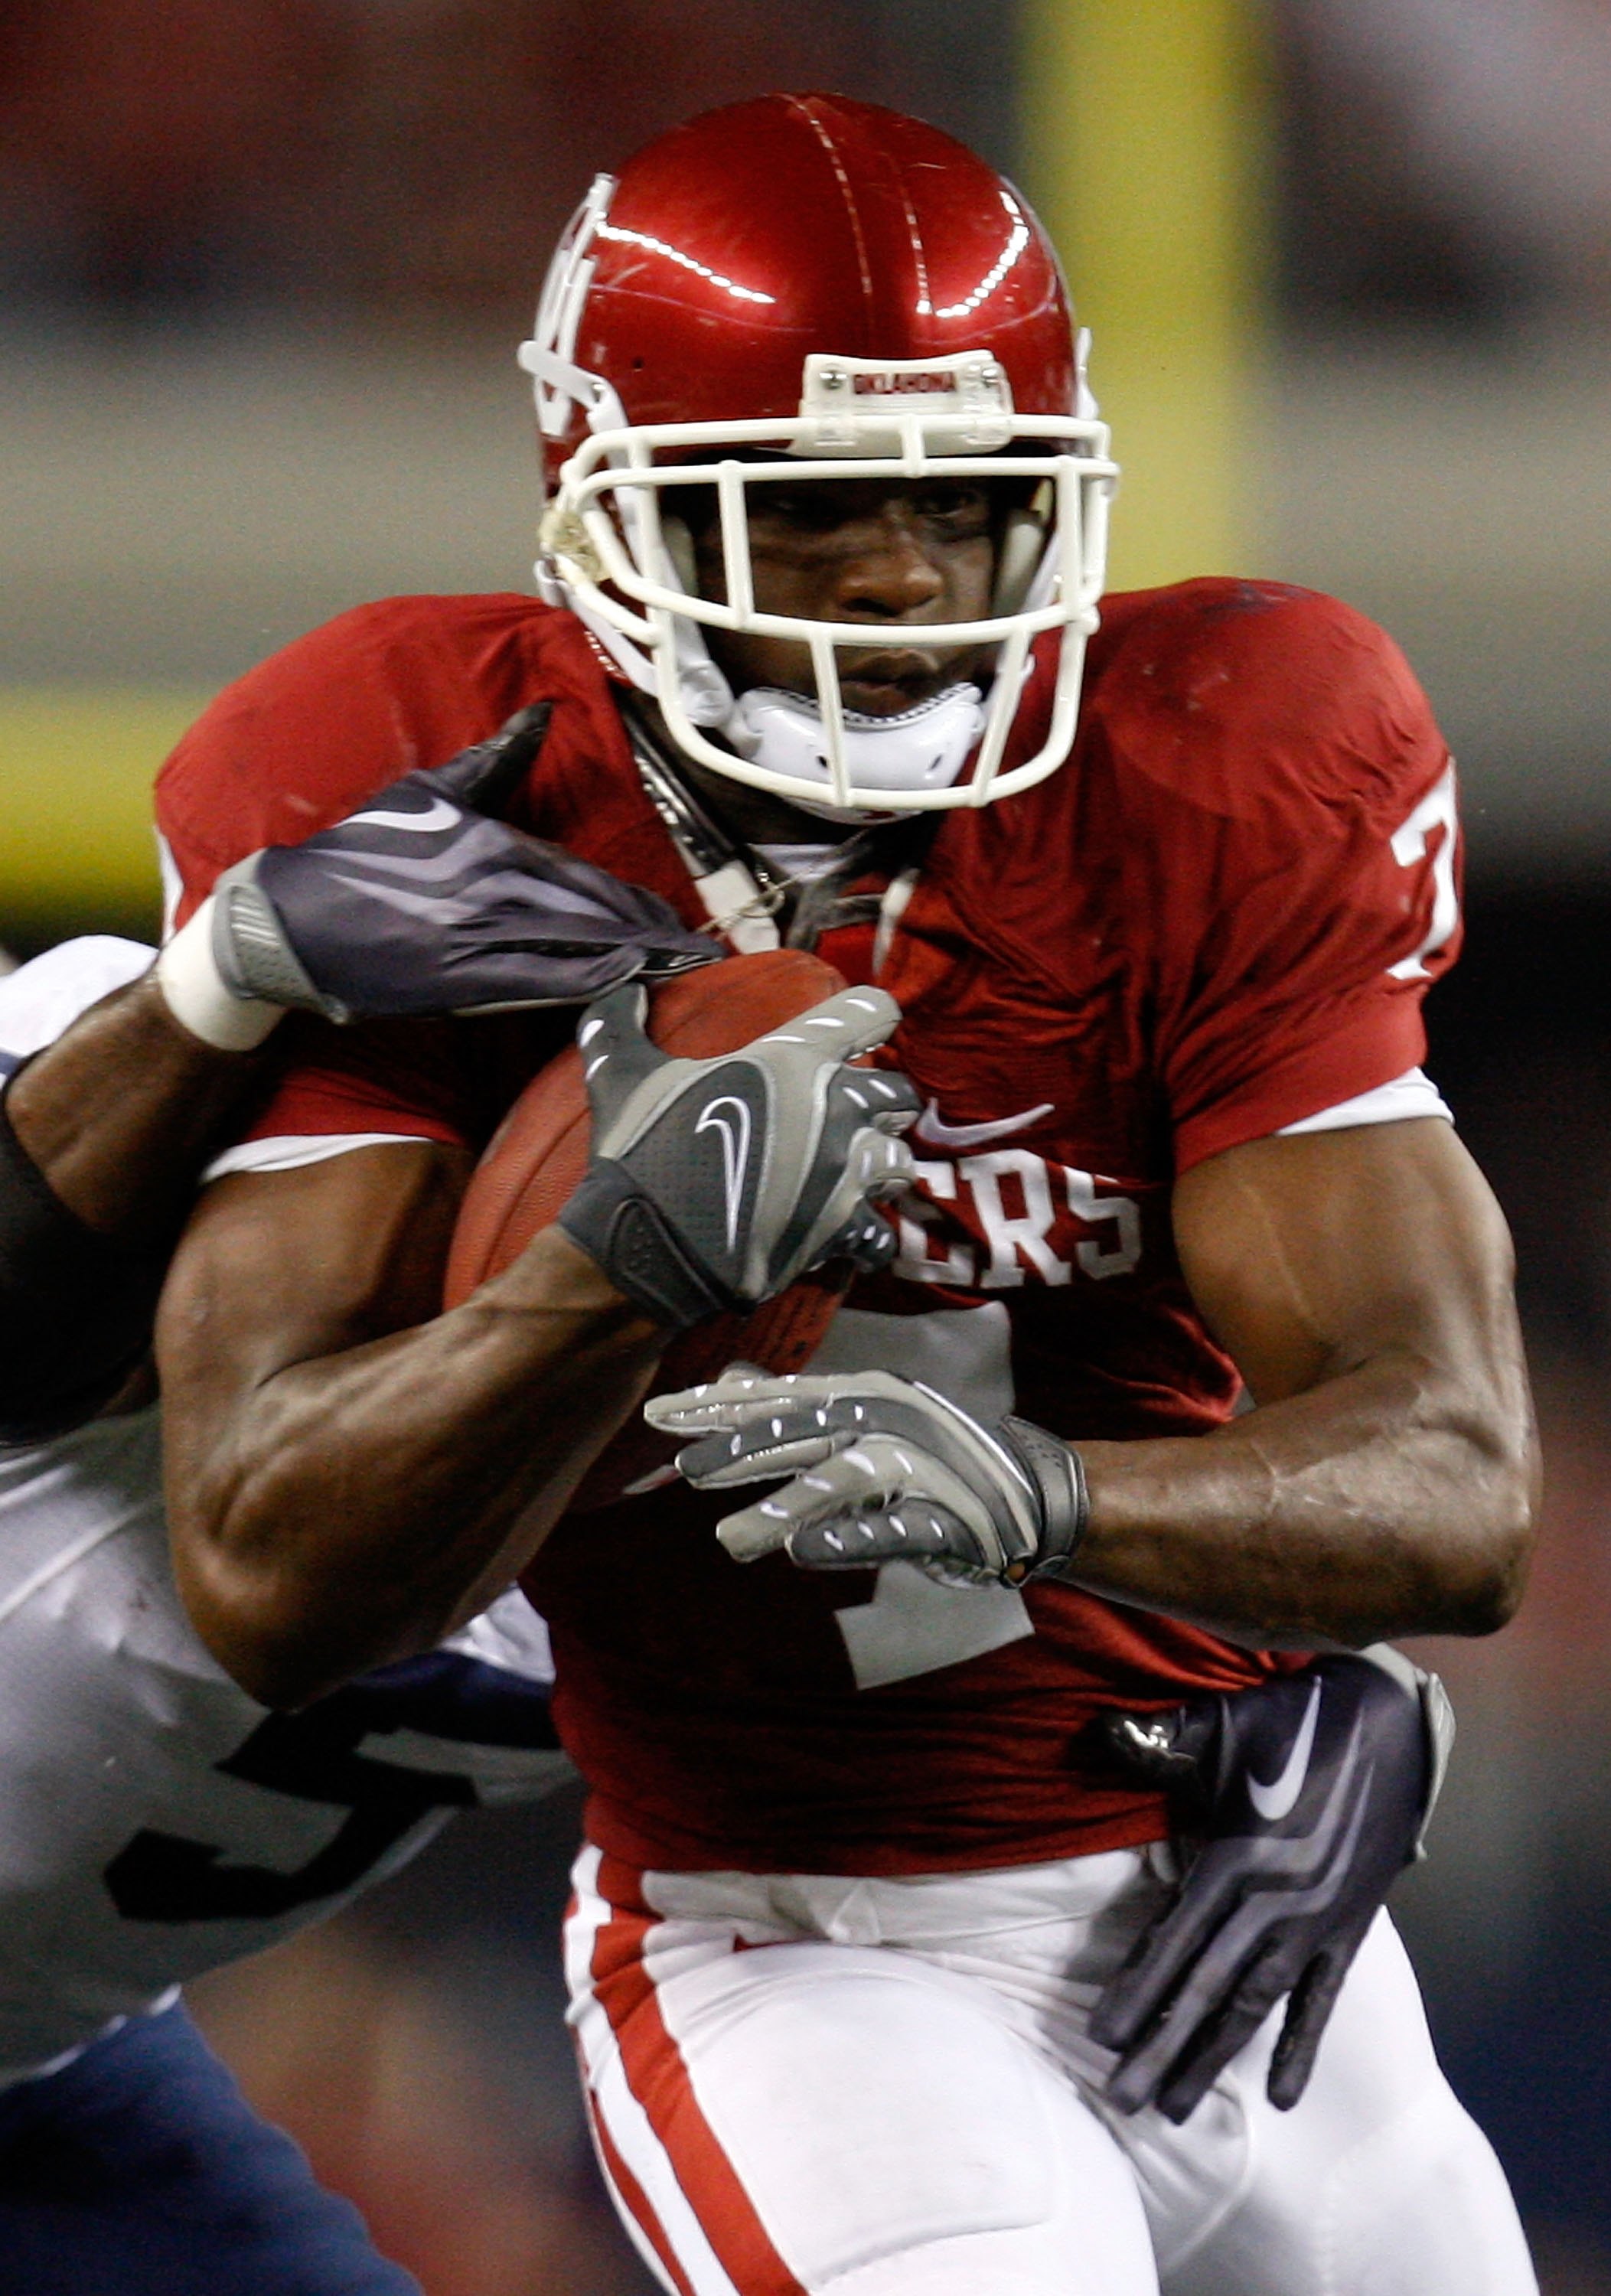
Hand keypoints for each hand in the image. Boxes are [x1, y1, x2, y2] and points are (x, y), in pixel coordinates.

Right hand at [209, 706, 712, 1020]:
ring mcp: (476, 941)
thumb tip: (542, 712)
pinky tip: (623, 989)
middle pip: (594, 917)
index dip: (638, 903)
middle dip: (653, 937)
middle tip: (702, 956)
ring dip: (633, 964)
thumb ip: (496, 759)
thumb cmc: (362, 852)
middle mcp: (491, 892)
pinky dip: (585, 986)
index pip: (585, 878)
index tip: (680, 921)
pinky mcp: (457, 984)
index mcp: (490, 844)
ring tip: (679, 975)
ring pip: (576, 952)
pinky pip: (537, 984)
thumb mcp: (429, 793)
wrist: (291, 919)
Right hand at [556, 986, 917, 1330]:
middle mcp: (838, 1111)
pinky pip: (881, 1231)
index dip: (867, 1014)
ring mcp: (848, 1175)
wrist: (655, 1245)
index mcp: (796, 1061)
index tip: (862, 1025)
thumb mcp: (622, 1075)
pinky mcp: (844, 1231)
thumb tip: (621, 987)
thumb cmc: (645, 1150)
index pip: (871, 1010)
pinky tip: (845, 1234)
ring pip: (898, 1162)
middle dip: (882, 1103)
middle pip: (899, 1093)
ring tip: (852, 1175)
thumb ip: (620, 1023)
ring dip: (879, 1167)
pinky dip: (867, 1234)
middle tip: (851, 1115)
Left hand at [644, 1367, 1086, 1579]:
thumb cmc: (927, 1456)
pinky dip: (851, 1538)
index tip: (660, 1415)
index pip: (776, 1396)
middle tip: (681, 1470)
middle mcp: (886, 1418)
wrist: (1026, 1493)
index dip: (718, 1405)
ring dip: (784, 1508)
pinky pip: (893, 1528)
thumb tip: (730, 1378)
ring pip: (841, 1481)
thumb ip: (796, 1406)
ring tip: (731, 1542)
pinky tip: (806, 1554)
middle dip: (740, 1449)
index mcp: (860, 1394)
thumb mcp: (860, 1419)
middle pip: (802, 1432)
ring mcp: (918, 1466)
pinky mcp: (944, 1517)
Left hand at [1089, 1646, 1453, 2122]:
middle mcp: (1274, 1903)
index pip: (1175, 1939)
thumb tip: (1100, 1731)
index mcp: (1236, 1858)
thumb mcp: (1223, 1721)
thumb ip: (1161, 1737)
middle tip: (1120, 2100)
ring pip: (1253, 2005)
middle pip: (1207, 1988)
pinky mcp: (1348, 1930)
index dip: (1138, 1988)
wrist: (1391, 1730)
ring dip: (1211, 2057)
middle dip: (1161, 2046)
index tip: (1102, 2037)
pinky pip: (1320, 2002)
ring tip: (1173, 2110)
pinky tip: (1281, 2099)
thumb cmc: (1293, 1719)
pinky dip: (1300, 2048)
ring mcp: (1315, 1924)